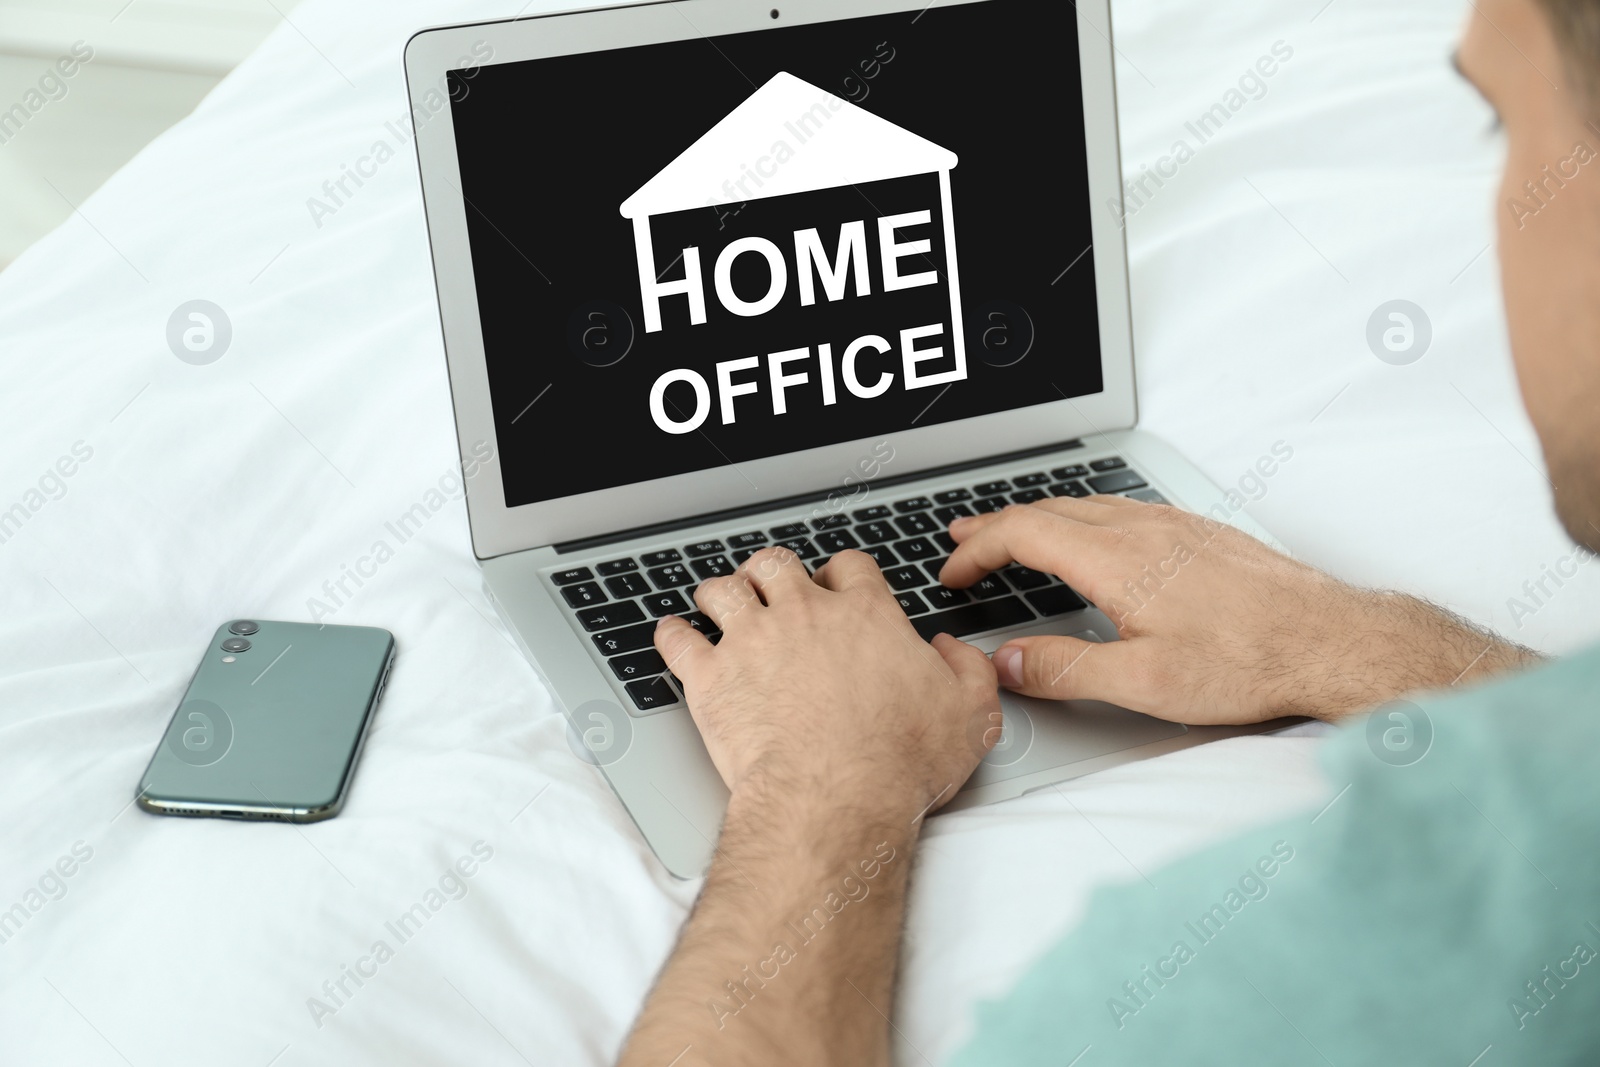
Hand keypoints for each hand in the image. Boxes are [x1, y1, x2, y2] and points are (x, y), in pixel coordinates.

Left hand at [653, 547, 999, 818]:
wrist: (836, 798)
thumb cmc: (900, 762)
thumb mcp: (971, 714)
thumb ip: (968, 671)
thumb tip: (952, 651)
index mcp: (865, 616)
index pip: (849, 567)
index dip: (842, 574)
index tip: (836, 588)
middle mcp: (804, 615)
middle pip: (777, 565)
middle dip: (772, 571)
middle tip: (768, 585)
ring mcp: (752, 641)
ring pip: (723, 589)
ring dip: (721, 592)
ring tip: (719, 600)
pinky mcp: (711, 677)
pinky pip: (678, 639)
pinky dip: (672, 634)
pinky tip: (674, 635)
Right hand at [938, 497, 1536, 724]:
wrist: (1330, 639)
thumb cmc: (1248, 660)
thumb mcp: (1143, 683)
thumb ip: (1064, 670)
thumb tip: (1007, 662)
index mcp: (1115, 560)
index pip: (1023, 533)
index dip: (978, 549)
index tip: (953, 570)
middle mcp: (1140, 529)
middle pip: (1047, 509)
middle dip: (996, 523)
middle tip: (962, 537)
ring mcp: (1172, 524)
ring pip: (1085, 504)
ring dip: (1037, 516)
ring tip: (1012, 530)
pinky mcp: (1198, 532)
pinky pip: (1120, 508)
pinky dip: (1079, 516)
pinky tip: (1089, 535)